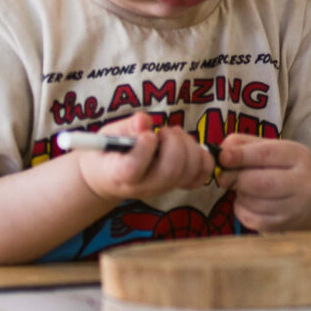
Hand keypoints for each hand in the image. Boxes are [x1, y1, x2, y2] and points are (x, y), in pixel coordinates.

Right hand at [75, 112, 213, 202]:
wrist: (109, 176)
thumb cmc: (108, 152)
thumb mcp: (108, 135)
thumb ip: (126, 127)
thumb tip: (144, 121)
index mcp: (117, 173)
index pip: (132, 169)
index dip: (144, 150)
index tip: (148, 135)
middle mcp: (141, 186)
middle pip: (169, 172)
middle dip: (174, 144)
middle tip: (164, 131)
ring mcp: (161, 188)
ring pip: (187, 173)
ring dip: (188, 146)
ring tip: (174, 134)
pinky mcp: (176, 185)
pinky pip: (200, 177)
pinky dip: (203, 159)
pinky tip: (189, 145)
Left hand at [216, 135, 310, 231]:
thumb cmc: (282, 166)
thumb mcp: (270, 147)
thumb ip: (243, 144)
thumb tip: (221, 154)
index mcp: (299, 156)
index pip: (267, 154)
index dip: (241, 156)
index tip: (222, 157)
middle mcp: (303, 183)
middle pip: (260, 182)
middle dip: (236, 179)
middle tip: (224, 176)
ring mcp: (294, 207)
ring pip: (253, 202)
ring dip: (239, 194)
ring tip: (244, 188)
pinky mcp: (282, 225)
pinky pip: (250, 219)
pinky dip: (241, 209)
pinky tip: (248, 202)